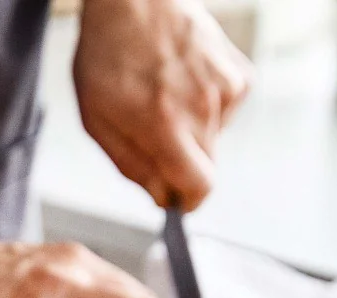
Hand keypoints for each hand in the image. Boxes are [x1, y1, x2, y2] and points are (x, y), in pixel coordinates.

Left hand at [74, 0, 251, 210]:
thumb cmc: (108, 56)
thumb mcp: (98, 121)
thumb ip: (132, 165)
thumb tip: (162, 196)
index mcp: (166, 124)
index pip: (199, 186)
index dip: (187, 201)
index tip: (175, 200)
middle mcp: (203, 108)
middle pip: (205, 167)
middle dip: (181, 165)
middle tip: (152, 138)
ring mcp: (226, 88)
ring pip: (214, 140)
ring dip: (190, 133)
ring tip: (163, 99)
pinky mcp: (238, 73)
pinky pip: (226, 113)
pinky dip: (206, 109)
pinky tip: (183, 84)